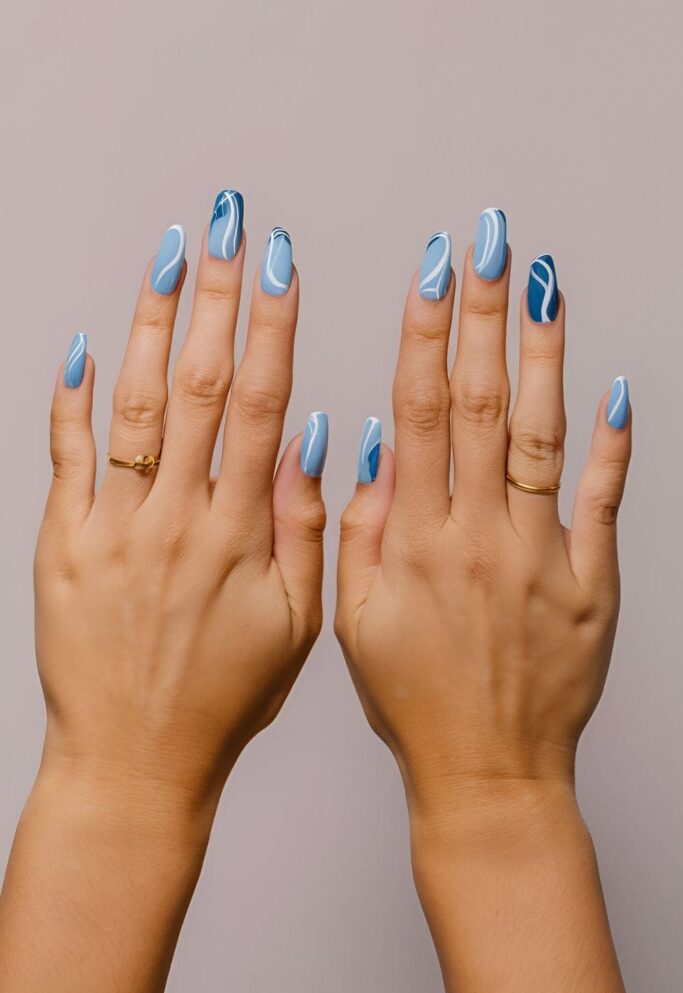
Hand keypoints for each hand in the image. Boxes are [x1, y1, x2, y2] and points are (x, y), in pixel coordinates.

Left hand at [0, 202, 327, 992]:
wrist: (135, 761)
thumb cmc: (221, 699)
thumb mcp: (295, 624)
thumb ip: (305, 527)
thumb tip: (314, 440)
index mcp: (240, 533)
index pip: (264, 407)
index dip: (275, 330)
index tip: (283, 270)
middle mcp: (178, 517)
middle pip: (202, 386)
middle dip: (218, 298)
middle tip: (228, 231)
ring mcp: (115, 527)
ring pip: (137, 406)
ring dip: (154, 327)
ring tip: (168, 259)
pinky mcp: (64, 546)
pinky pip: (68, 459)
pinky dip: (72, 402)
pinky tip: (82, 348)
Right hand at [335, 218, 632, 992]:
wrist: (488, 774)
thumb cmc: (415, 700)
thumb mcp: (354, 619)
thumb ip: (357, 530)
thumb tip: (372, 448)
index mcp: (414, 540)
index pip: (417, 414)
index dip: (422, 337)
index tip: (429, 276)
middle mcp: (477, 535)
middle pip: (478, 404)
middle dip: (480, 315)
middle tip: (486, 246)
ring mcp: (540, 555)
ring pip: (541, 435)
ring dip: (542, 355)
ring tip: (542, 287)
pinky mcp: (590, 584)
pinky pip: (603, 502)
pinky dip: (613, 445)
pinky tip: (615, 388)